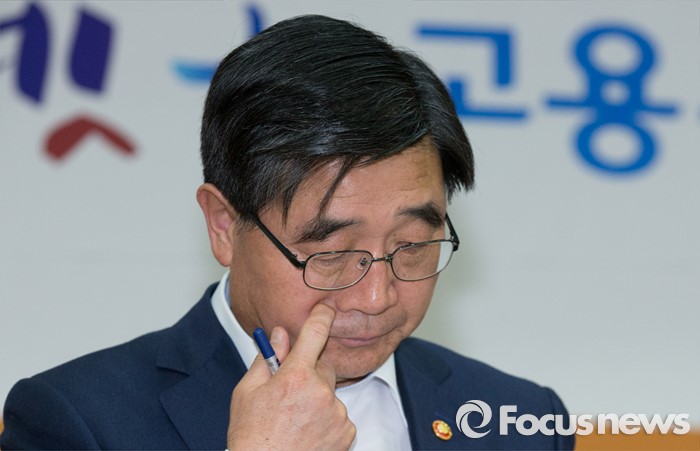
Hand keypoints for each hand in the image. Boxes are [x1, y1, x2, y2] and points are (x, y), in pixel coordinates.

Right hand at [227, 304, 355, 449]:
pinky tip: (307, 432)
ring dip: (317, 398)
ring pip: (330, 392)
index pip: (314, 333)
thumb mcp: (247, 392)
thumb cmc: (251, 437)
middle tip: (288, 392)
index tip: (326, 308)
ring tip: (295, 419)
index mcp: (295, 377)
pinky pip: (339, 414)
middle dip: (309, 372)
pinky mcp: (347, 432)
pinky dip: (327, 419)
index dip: (322, 316)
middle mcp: (321, 392)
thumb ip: (267, 359)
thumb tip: (279, 334)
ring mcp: (337, 413)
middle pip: (323, 366)